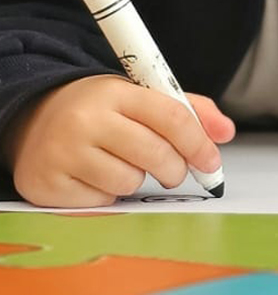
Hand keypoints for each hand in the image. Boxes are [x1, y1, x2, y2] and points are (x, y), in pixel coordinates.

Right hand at [3, 75, 235, 207]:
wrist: (34, 120)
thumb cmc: (100, 110)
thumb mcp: (141, 97)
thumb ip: (188, 110)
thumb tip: (225, 132)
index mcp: (115, 92)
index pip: (171, 116)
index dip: (199, 143)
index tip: (211, 162)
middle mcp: (86, 119)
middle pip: (156, 154)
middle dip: (176, 169)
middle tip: (174, 171)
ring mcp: (64, 152)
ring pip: (130, 181)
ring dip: (138, 180)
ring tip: (123, 164)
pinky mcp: (48, 184)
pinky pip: (102, 202)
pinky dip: (108, 194)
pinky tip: (97, 176)